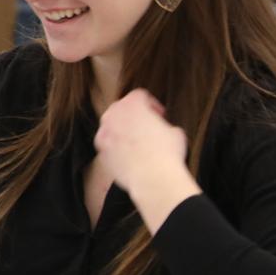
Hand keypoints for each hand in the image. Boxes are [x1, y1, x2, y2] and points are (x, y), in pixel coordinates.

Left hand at [94, 88, 200, 231]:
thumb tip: (162, 130)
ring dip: (124, 131)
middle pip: (122, 108)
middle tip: (148, 127)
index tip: (160, 115)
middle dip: (135, 116)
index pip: (140, 95)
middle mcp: (112, 115)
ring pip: (112, 126)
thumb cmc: (167, 152)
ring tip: (139, 143)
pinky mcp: (100, 152)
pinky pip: (109, 144)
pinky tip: (131, 156)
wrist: (153, 179)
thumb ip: (163, 123)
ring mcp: (103, 134)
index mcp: (131, 104)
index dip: (153, 105)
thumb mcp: (175, 131)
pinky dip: (117, 147)